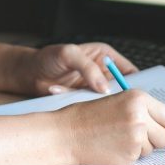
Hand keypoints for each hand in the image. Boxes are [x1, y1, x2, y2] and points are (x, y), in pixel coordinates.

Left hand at [19, 42, 139, 95]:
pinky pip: (90, 109)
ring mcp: (94, 89)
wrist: (28, 74)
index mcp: (106, 57)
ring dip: (95, 104)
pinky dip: (79, 106)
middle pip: (122, 91)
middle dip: (119, 100)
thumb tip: (104, 88)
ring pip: (107, 103)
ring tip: (78, 96)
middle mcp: (103, 73)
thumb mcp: (68, 55)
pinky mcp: (84, 101)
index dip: (136, 85)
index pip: (129, 72)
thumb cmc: (47, 58)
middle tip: (113, 106)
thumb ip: (88, 68)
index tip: (136, 99)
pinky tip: (60, 92)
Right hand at [60, 90, 164, 164]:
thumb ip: (144, 110)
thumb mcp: (119, 101)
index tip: (157, 126)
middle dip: (154, 139)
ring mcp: (136, 137)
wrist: (67, 133)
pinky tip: (113, 146)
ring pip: (153, 150)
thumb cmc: (89, 117)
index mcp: (139, 98)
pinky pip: (140, 158)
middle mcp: (140, 116)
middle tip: (134, 134)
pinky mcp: (129, 154)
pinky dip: (129, 155)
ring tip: (118, 138)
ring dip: (140, 148)